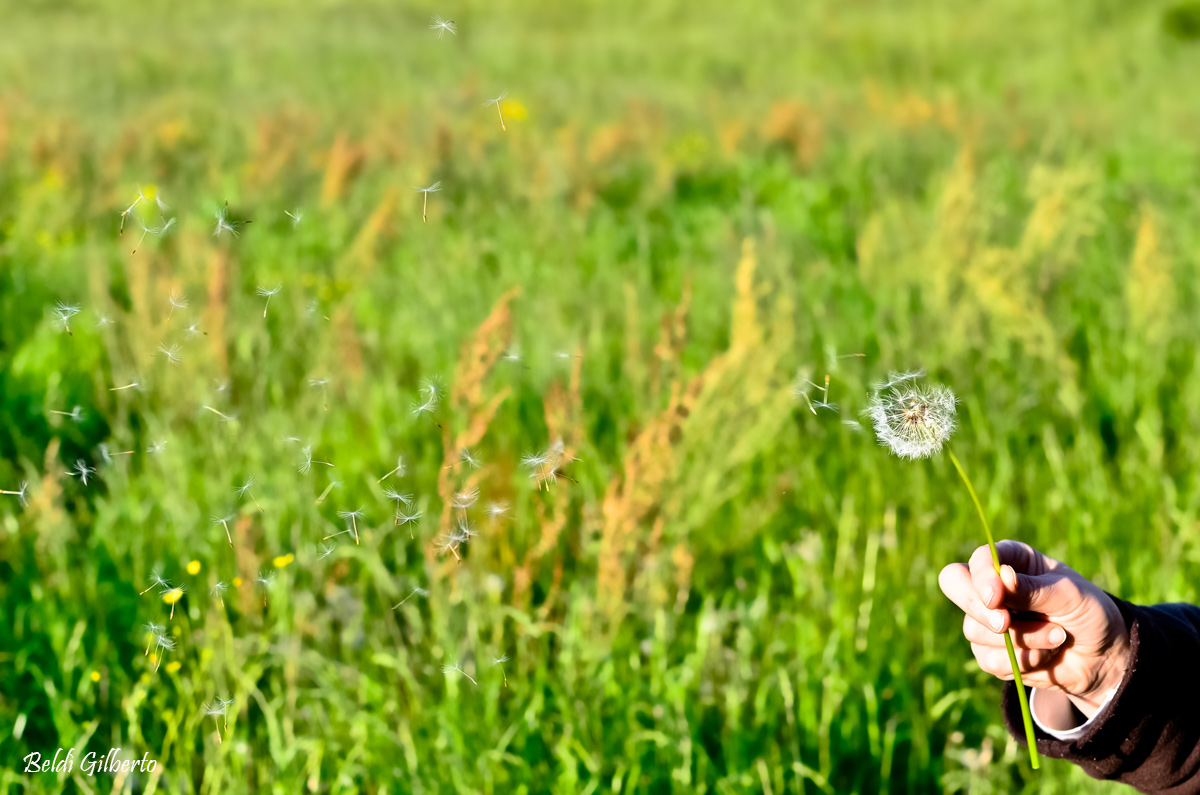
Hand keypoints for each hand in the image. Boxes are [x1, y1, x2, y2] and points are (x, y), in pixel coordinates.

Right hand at [939, 540, 1130, 718]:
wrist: (1104, 658)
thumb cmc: (1090, 614)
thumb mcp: (1068, 596)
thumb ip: (1031, 589)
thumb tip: (1000, 576)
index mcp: (1011, 561)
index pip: (978, 561)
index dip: (980, 577)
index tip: (995, 598)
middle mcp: (994, 587)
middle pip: (955, 586)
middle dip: (980, 609)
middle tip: (1005, 625)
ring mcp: (988, 620)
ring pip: (974, 630)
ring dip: (1021, 640)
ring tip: (1057, 638)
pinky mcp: (991, 652)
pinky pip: (988, 659)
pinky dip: (1021, 662)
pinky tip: (1047, 656)